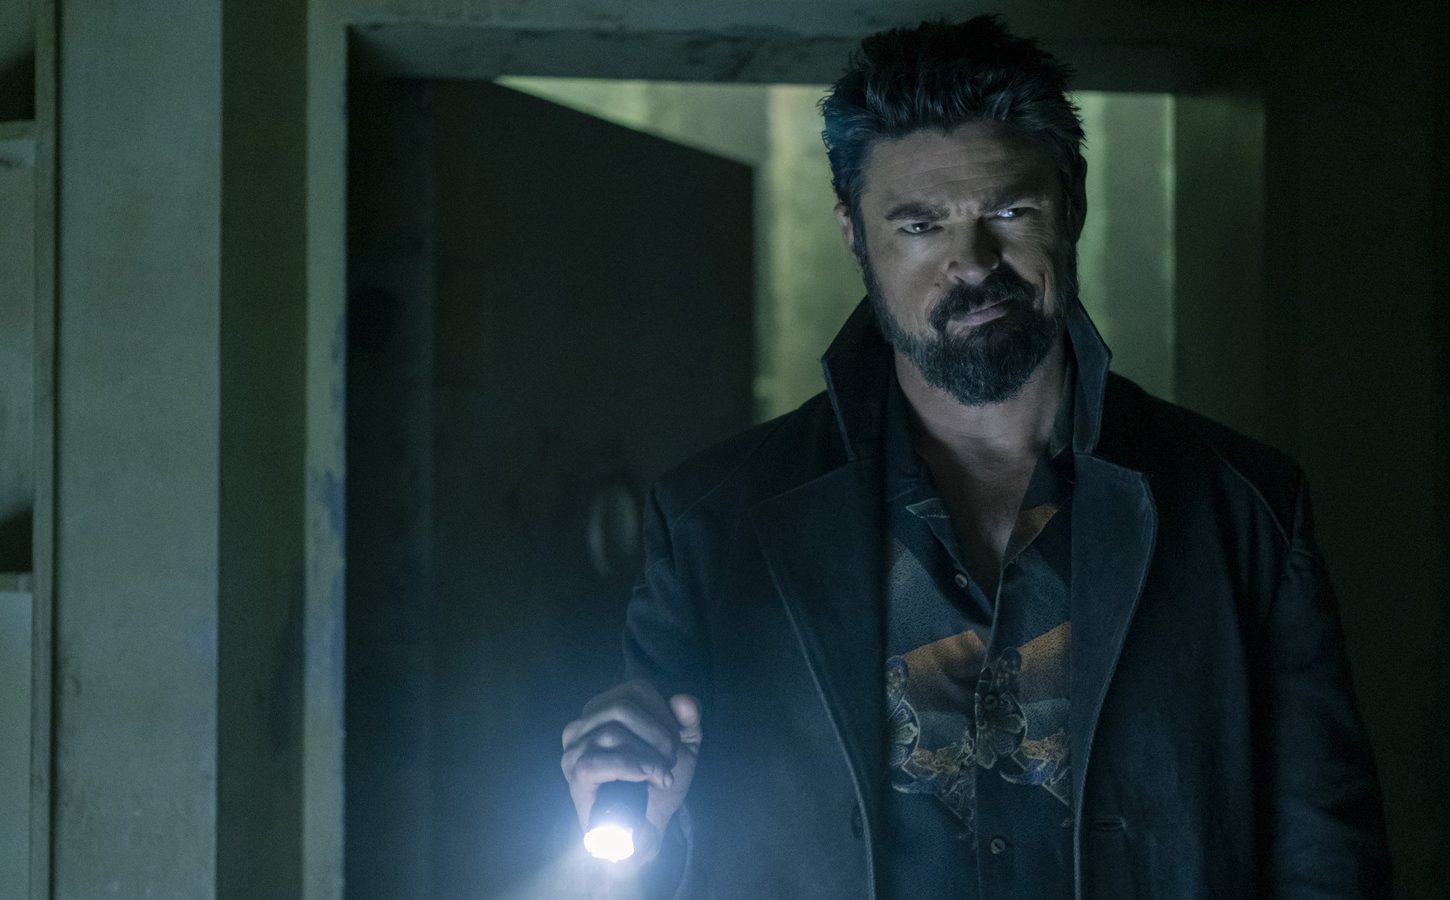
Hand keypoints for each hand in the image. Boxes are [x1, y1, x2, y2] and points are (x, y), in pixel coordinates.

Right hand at [561, 679, 702, 864]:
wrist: (644, 826)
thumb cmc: (657, 781)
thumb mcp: (683, 745)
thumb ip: (689, 720)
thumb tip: (685, 700)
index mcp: (605, 707)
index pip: (636, 688)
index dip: (663, 713)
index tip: (676, 741)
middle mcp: (583, 722)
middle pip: (623, 709)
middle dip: (657, 735)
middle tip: (670, 761)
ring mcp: (574, 748)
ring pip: (612, 733)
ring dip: (648, 756)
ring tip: (662, 774)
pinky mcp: (574, 774)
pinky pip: (596, 762)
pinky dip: (630, 767)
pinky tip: (647, 777)